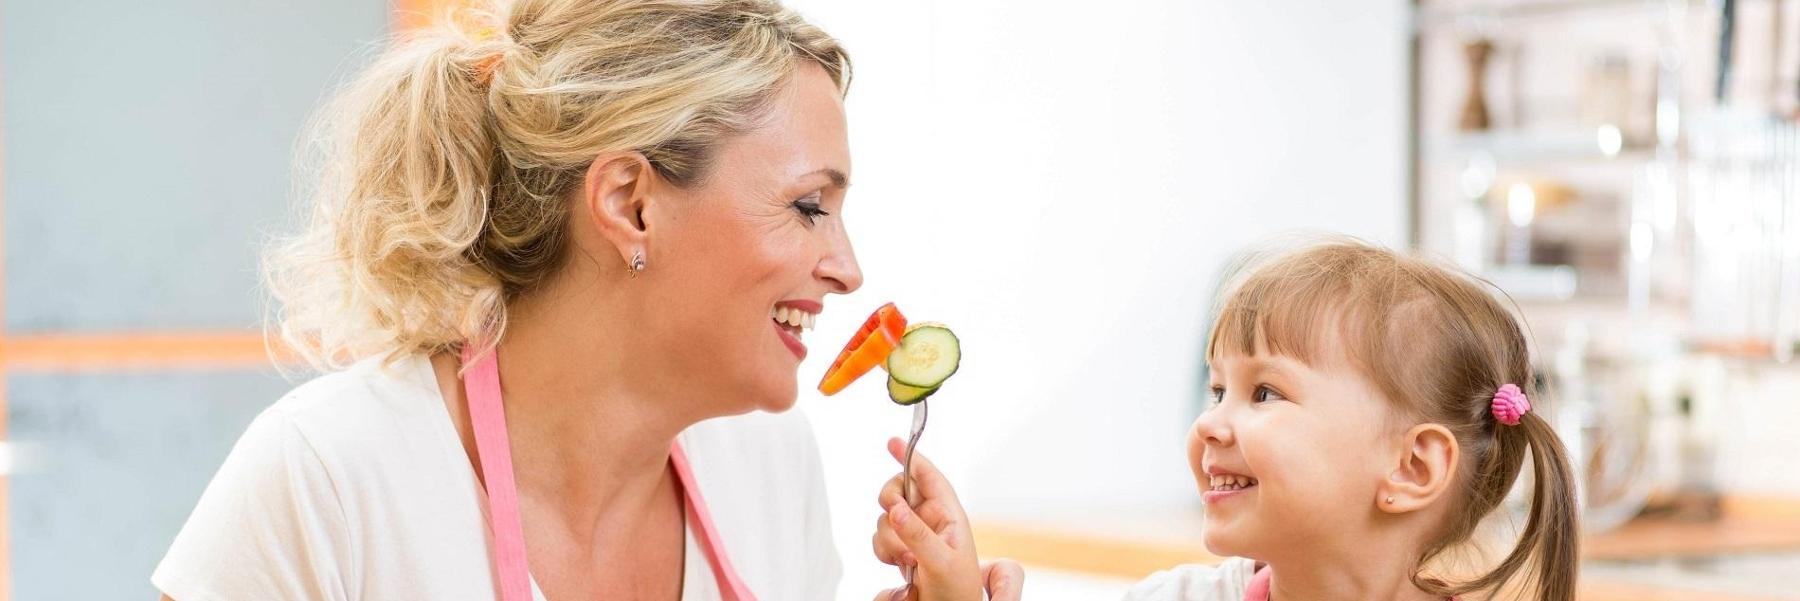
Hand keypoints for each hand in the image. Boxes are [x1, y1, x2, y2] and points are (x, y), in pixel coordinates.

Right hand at [869, 437, 1024, 600]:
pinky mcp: (903, 550)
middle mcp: (931, 520)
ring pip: (886, 519)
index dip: (911, 457)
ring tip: (908, 562)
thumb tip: (895, 508)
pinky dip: (883, 551)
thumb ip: (917, 534)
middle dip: (891, 506)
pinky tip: (900, 567)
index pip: (929, 476)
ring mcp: (915, 535)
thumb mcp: (941, 561)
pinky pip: (881, 539)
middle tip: (894, 521)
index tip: (892, 442)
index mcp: (948, 515)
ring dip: (889, 539)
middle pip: (899, 492)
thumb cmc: (957, 590)